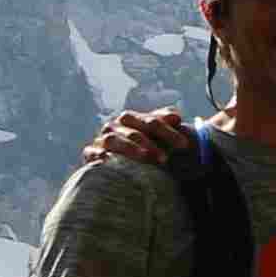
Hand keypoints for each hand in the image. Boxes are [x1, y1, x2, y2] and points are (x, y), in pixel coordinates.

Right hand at [82, 107, 200, 168]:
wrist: (127, 160)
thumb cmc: (147, 145)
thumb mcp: (159, 134)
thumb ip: (167, 123)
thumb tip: (175, 116)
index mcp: (132, 118)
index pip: (151, 122)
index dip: (168, 132)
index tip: (185, 145)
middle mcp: (115, 126)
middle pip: (133, 133)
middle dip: (151, 145)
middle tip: (166, 158)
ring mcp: (102, 139)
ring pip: (114, 140)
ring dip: (130, 149)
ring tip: (145, 158)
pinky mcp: (90, 153)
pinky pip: (91, 152)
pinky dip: (97, 155)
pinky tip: (107, 160)